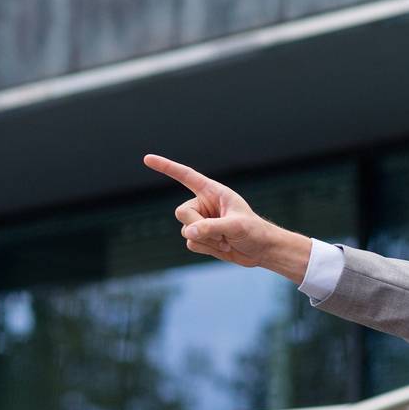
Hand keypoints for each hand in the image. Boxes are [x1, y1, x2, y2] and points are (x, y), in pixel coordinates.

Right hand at [142, 154, 310, 281]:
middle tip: (222, 233)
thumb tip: (187, 232)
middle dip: (199, 226)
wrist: (262, 250)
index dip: (166, 167)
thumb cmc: (254, 231)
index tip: (147, 159)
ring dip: (207, 240)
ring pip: (185, 230)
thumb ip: (211, 227)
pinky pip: (190, 243)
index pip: (186, 176)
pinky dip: (206, 248)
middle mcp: (203, 204)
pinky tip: (223, 247)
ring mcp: (200, 222)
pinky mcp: (201, 237)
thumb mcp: (236, 226)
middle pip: (181, 212)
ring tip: (226, 239)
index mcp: (213, 192)